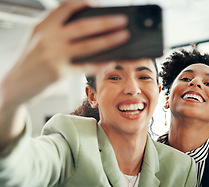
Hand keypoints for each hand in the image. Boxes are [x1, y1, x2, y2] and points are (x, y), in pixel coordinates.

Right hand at [1, 0, 129, 108]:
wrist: (14, 85)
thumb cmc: (30, 60)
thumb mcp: (38, 37)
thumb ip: (56, 27)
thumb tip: (86, 21)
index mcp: (43, 26)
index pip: (66, 7)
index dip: (85, 3)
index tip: (100, 3)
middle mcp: (48, 38)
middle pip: (83, 26)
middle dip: (106, 22)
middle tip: (122, 20)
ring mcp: (54, 56)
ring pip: (88, 46)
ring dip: (109, 40)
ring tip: (124, 36)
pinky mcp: (59, 73)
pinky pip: (85, 66)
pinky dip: (100, 63)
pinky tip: (112, 60)